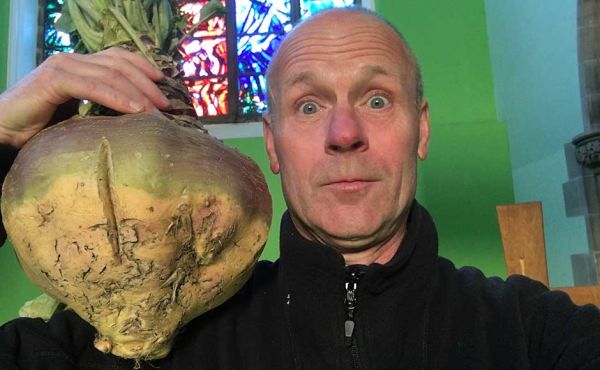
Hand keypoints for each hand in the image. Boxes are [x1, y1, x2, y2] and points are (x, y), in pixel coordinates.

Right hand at [0, 47, 170, 147]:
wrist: (5, 129)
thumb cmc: (42, 126)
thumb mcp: (79, 112)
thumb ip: (100, 106)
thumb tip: (136, 115)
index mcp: (80, 64)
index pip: (118, 57)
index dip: (143, 67)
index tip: (163, 83)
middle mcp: (73, 60)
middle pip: (119, 64)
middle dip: (147, 83)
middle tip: (166, 103)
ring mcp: (63, 67)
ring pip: (110, 74)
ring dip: (137, 93)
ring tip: (155, 111)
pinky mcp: (54, 79)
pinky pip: (93, 86)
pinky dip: (117, 98)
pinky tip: (134, 110)